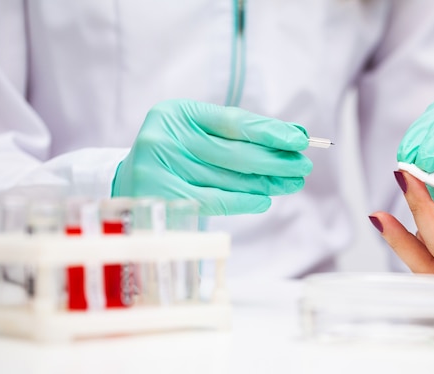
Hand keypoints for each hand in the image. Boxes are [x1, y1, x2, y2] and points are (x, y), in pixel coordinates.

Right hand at [112, 100, 312, 214]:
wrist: (129, 180)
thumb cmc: (175, 152)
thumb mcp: (198, 131)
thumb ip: (239, 132)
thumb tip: (293, 135)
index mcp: (176, 112)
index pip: (233, 121)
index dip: (270, 131)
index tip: (300, 140)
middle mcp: (165, 137)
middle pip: (234, 152)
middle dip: (275, 160)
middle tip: (303, 166)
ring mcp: (161, 168)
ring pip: (227, 178)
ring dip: (265, 183)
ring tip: (291, 183)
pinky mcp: (163, 197)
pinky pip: (213, 201)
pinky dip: (243, 200)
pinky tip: (265, 200)